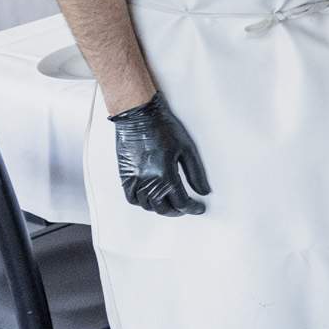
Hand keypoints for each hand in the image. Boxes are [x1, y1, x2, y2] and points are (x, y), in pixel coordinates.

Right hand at [109, 93, 210, 216]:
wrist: (138, 117)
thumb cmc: (163, 128)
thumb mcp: (187, 149)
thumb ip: (195, 173)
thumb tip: (203, 191)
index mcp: (165, 175)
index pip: (181, 203)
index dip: (192, 208)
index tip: (198, 208)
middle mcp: (148, 181)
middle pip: (163, 208)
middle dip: (177, 211)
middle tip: (185, 208)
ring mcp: (134, 180)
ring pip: (147, 206)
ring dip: (160, 208)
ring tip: (170, 203)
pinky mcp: (125, 176)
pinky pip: (131, 198)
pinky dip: (142, 203)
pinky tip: (150, 199)